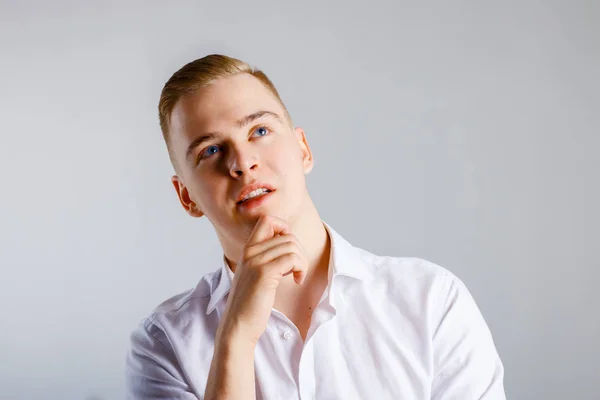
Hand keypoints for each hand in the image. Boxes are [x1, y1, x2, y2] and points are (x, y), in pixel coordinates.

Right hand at [217, 215, 307, 345]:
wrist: (238, 325)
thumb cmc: (251, 303)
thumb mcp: (256, 274)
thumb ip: (266, 258)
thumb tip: (289, 245)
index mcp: (248, 249)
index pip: (267, 220)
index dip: (284, 228)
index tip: (289, 249)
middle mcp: (250, 251)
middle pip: (286, 234)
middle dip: (299, 251)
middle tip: (296, 269)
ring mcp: (256, 261)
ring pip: (292, 245)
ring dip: (302, 261)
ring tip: (297, 275)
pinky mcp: (265, 273)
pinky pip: (293, 259)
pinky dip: (301, 268)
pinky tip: (297, 280)